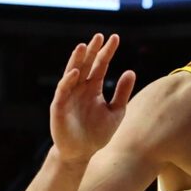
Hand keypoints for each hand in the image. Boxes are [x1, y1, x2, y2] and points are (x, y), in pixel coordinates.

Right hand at [48, 33, 134, 161]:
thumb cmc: (97, 134)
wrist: (80, 154)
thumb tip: (131, 71)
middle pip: (86, 64)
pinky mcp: (59, 106)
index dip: (107, 52)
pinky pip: (63, 90)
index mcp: (93, 88)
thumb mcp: (115, 112)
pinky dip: (68, 81)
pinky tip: (76, 72)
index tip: (115, 38)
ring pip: (72, 72)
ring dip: (77, 60)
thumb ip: (122, 93)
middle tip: (99, 36)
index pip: (100, 65)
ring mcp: (68, 95)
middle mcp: (80, 88)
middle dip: (92, 51)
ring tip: (84, 46)